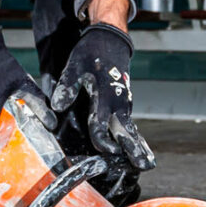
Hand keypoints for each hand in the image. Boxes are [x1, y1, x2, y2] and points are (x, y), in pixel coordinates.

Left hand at [49, 23, 155, 170]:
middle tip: (144, 166)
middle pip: (126, 131)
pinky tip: (142, 150)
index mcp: (104, 95)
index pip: (101, 123)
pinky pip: (131, 124)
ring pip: (131, 130)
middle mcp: (117, 102)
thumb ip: (67, 86)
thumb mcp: (75, 65)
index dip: (102, 138)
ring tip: (147, 164)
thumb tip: (57, 106)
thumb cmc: (91, 53)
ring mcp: (124, 103)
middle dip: (134, 149)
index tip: (106, 151)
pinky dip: (137, 138)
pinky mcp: (125, 103)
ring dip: (138, 147)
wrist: (110, 39)